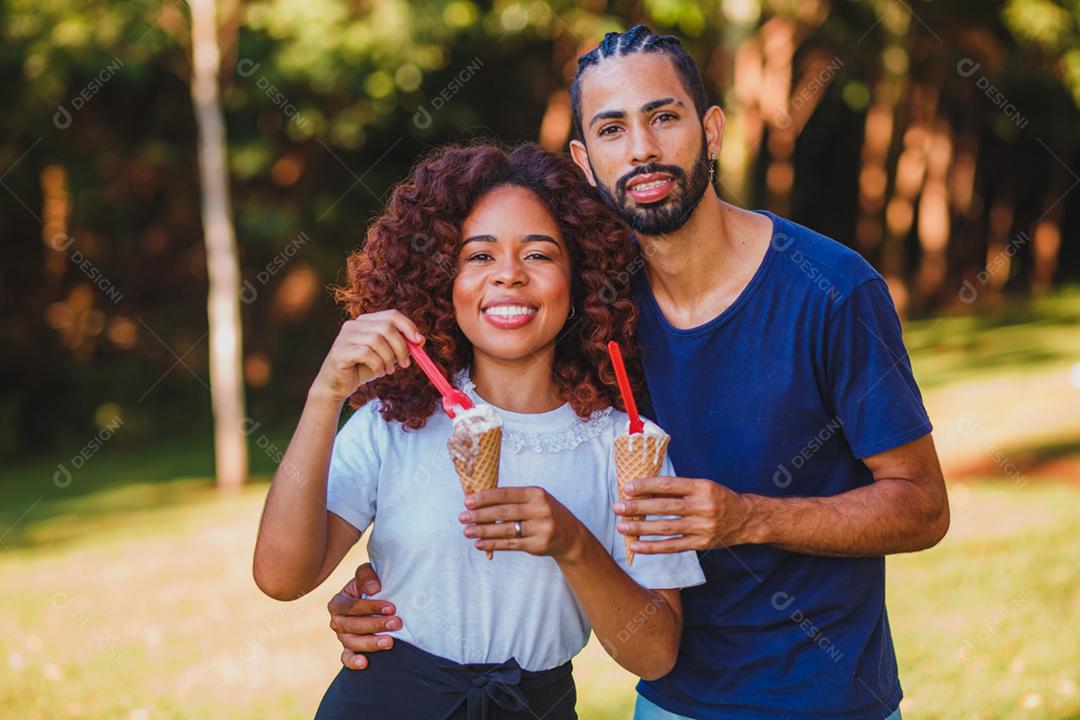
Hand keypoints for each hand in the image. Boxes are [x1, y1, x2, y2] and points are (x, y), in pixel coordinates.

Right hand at [311, 310, 423, 402]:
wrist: (337, 386)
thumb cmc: (363, 369)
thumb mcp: (386, 356)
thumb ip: (400, 346)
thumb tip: (420, 340)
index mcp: (366, 321)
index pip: (391, 315)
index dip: (408, 326)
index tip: (419, 341)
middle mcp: (354, 324)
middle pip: (386, 327)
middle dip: (401, 347)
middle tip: (405, 364)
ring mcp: (345, 337)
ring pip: (377, 340)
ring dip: (388, 359)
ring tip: (387, 370)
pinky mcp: (340, 351)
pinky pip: (366, 353)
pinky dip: (377, 365)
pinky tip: (378, 373)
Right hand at [327, 563, 401, 669]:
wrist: (375, 600)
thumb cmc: (371, 586)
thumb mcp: (367, 575)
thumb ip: (366, 575)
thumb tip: (374, 589)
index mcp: (338, 602)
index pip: (352, 606)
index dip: (371, 607)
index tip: (391, 608)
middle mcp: (337, 621)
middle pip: (353, 626)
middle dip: (376, 625)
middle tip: (396, 623)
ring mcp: (342, 637)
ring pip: (352, 643)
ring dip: (371, 643)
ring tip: (389, 642)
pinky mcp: (348, 650)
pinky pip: (346, 658)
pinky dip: (353, 662)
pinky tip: (365, 663)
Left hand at [459, 487, 585, 560]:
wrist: (570, 535)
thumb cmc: (545, 513)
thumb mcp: (535, 500)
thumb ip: (513, 499)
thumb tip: (479, 500)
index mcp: (537, 493)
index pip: (506, 494)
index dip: (485, 498)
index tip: (468, 501)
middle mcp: (540, 510)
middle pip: (504, 512)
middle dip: (480, 515)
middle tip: (463, 517)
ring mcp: (540, 528)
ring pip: (506, 530)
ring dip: (483, 531)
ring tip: (467, 531)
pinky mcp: (538, 545)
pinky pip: (511, 544)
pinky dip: (494, 544)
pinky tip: (480, 544)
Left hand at [613, 476, 757, 552]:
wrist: (746, 519)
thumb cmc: (718, 498)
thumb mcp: (702, 486)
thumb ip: (677, 488)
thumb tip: (644, 487)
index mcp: (701, 487)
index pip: (669, 485)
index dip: (646, 486)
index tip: (627, 487)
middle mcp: (702, 506)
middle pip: (665, 507)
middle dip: (639, 507)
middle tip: (618, 507)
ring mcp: (702, 526)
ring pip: (667, 528)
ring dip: (641, 528)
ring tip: (621, 527)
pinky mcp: (701, 543)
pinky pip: (673, 546)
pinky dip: (653, 547)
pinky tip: (636, 546)